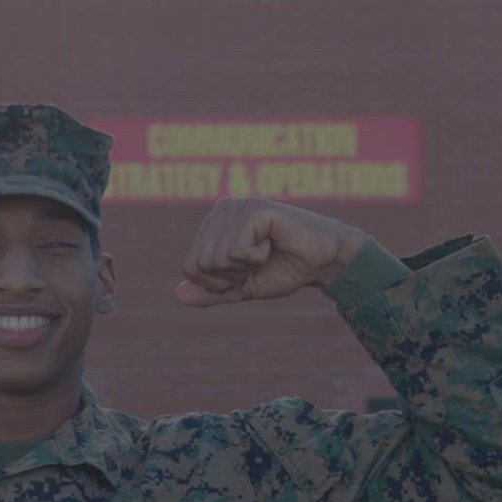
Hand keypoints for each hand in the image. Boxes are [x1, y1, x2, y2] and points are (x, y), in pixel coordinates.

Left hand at [175, 198, 369, 307]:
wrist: (322, 260)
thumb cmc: (283, 269)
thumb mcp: (240, 288)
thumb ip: (210, 292)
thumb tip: (179, 295)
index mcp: (213, 226)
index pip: (191, 269)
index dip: (218, 283)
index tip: (246, 271)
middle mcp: (220, 210)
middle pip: (201, 265)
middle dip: (231, 276)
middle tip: (258, 261)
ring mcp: (234, 206)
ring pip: (216, 259)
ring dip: (246, 266)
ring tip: (266, 250)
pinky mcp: (251, 209)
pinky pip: (236, 251)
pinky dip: (256, 258)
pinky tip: (272, 242)